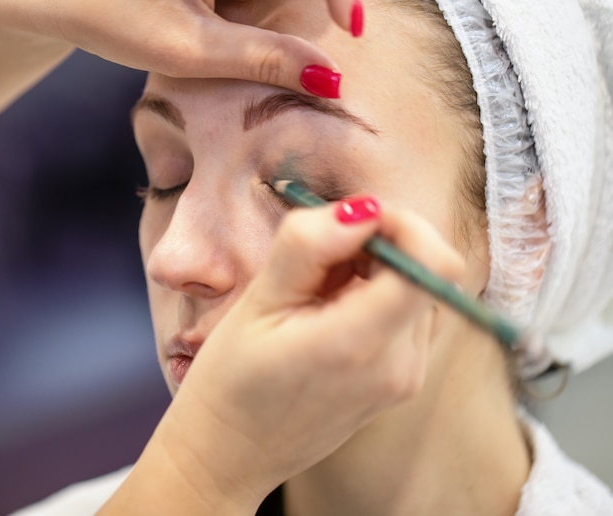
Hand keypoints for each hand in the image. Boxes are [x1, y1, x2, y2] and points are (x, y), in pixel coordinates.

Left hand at [0, 0, 361, 119]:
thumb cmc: (105, 11)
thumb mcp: (191, 46)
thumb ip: (266, 58)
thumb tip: (330, 79)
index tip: (350, 29)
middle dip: (277, 5)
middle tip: (229, 24)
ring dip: (252, 6)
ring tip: (197, 15)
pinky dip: (238, 0)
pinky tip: (198, 7)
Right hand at [152, 199, 463, 509]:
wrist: (230, 454)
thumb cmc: (232, 382)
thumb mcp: (259, 300)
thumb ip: (309, 246)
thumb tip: (362, 208)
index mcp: (362, 344)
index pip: (433, 263)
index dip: (402, 224)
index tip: (355, 220)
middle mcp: (400, 366)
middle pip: (429, 271)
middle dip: (383, 244)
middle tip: (324, 257)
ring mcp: (405, 379)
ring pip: (421, 290)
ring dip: (379, 270)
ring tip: (322, 287)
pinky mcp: (400, 383)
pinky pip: (410, 316)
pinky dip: (380, 295)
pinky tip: (334, 307)